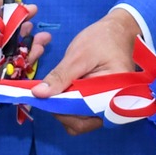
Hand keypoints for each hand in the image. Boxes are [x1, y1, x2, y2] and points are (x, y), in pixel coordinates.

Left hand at [30, 9, 140, 135]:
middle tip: (51, 90)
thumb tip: (38, 94)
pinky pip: (83, 114)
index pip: (85, 116)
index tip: (45, 95)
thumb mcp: (79, 55)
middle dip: (62, 110)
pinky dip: (71, 104)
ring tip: (61, 86)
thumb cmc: (103, 39)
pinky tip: (67, 88)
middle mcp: (114, 107)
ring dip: (65, 107)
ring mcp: (107, 107)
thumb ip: (60, 76)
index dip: (61, 109)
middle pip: (82, 123)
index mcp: (115, 94)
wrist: (118, 31)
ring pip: (80, 121)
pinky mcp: (101, 104)